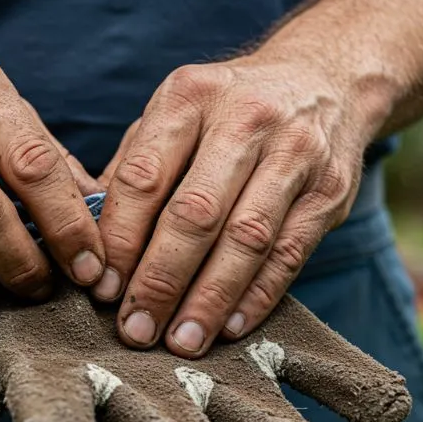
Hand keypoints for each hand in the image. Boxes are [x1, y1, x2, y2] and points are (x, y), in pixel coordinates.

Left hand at [93, 55, 381, 356]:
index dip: (120, 239)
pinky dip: (258, 295)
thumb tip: (91, 242)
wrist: (323, 80)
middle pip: (195, 213)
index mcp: (189, 97)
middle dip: (161, 279)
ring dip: (209, 299)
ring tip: (181, 341)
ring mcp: (295, 153)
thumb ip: (134, 170)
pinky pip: (290, 252)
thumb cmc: (226, 111)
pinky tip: (229, 327)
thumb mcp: (175, 115)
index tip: (102, 289)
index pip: (144, 177)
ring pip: (246, 238)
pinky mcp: (330, 189)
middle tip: (135, 329)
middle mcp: (244, 119)